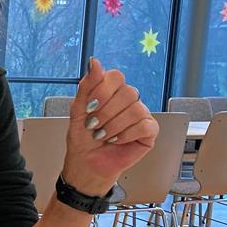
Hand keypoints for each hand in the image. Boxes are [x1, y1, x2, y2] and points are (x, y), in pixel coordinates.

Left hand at [63, 58, 158, 195]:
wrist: (86, 164)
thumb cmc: (82, 139)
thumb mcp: (77, 111)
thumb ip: (86, 86)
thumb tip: (94, 62)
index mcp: (111, 92)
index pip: (116, 76)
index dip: (103, 90)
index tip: (90, 106)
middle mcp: (128, 100)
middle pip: (128, 92)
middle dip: (106, 112)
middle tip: (94, 125)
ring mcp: (140, 114)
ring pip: (135, 109)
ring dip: (113, 126)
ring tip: (102, 136)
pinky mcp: (149, 131)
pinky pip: (144, 125)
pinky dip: (126, 134)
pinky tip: (116, 140)